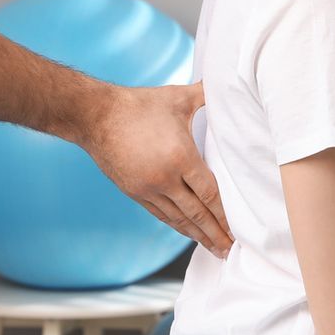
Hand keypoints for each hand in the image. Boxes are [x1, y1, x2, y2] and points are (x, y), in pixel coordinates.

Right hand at [83, 81, 233, 256]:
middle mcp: (165, 179)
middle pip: (197, 214)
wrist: (96, 116)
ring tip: (214, 248)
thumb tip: (227, 84)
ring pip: (178, 219)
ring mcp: (147, 189)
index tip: (238, 228)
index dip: (225, 214)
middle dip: (216, 233)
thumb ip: (206, 95)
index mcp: (180, 157)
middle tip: (231, 250)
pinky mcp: (134, 192)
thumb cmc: (140, 104)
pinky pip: (161, 214)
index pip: (209, 193)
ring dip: (197, 235)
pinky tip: (188, 232)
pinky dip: (177, 226)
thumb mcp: (178, 97)